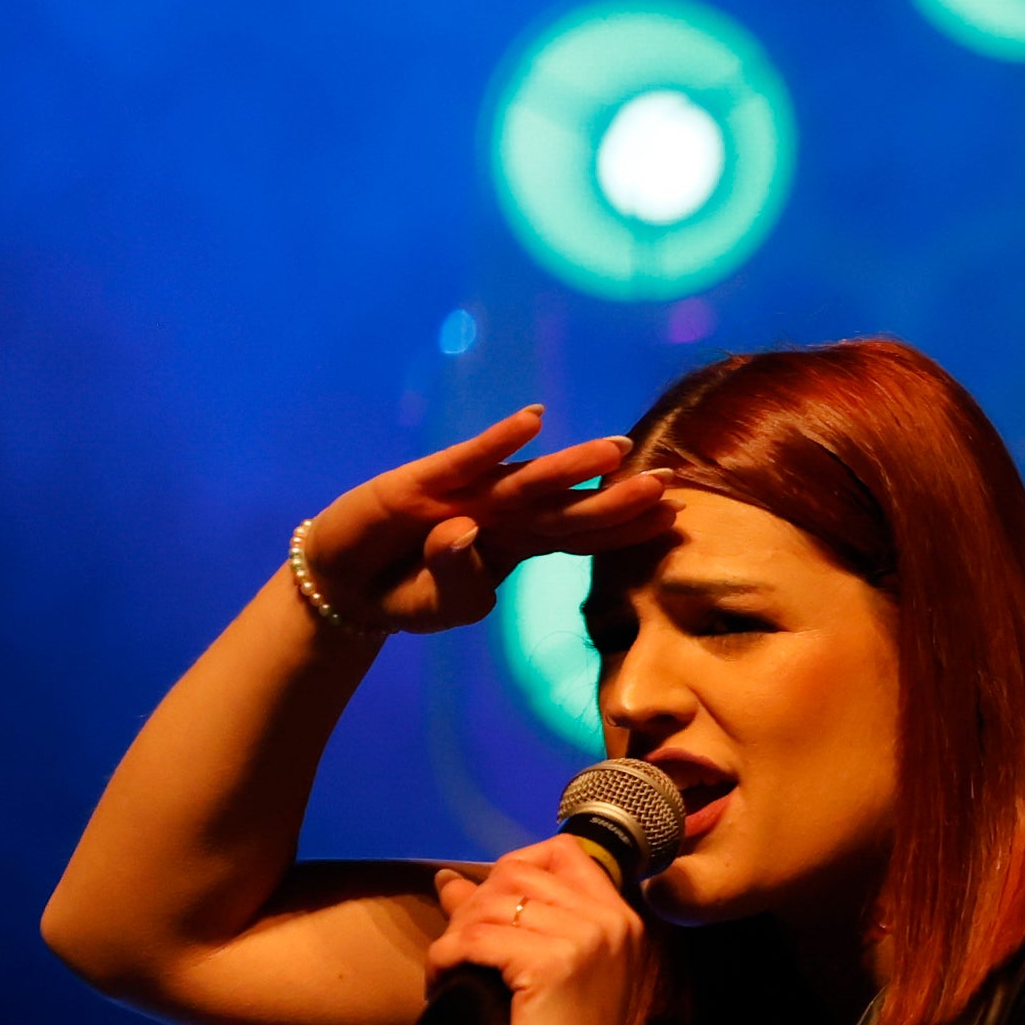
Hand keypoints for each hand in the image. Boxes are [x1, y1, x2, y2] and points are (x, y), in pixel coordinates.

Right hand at [293, 404, 674, 634]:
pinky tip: (533, 420)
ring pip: (530, 481)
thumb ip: (460, 578)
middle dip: (620, 495)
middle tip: (671, 482)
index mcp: (519, 545)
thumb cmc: (408, 595)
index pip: (583, 536)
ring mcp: (465, 494)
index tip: (678, 518)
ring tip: (618, 449)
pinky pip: (468, 459)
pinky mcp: (423, 481)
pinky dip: (499, 440)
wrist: (346, 588)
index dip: (627, 527)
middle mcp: (502, 514)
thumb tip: (466, 529)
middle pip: (570, 507)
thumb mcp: (444, 605)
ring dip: (573, 465)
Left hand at [425, 833, 662, 1024]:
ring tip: (452, 970)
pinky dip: (447, 957)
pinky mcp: (551, 964)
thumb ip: (507, 921)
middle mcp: (608, 919)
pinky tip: (446, 980)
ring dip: (456, 935)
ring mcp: (584, 939)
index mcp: (618, 917)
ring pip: (491, 902)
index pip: (561, 851)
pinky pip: (475, 938)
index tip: (491, 910)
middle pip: (516, 871)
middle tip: (461, 950)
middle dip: (474, 905)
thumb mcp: (544, 972)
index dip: (513, 868)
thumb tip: (449, 881)